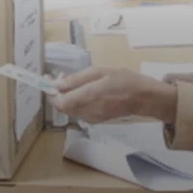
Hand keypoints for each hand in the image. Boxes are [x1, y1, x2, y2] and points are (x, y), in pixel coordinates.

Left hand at [53, 67, 175, 123]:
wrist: (145, 98)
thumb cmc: (125, 80)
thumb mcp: (100, 72)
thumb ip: (77, 80)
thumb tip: (57, 84)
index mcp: (88, 97)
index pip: (59, 102)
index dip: (50, 91)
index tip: (48, 78)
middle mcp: (87, 111)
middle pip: (62, 107)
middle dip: (56, 92)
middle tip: (59, 76)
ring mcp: (92, 118)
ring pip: (69, 109)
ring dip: (65, 96)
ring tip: (70, 80)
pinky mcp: (96, 120)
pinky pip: (78, 111)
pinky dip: (74, 101)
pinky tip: (80, 90)